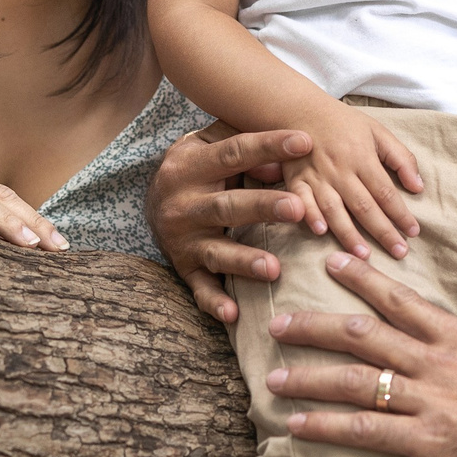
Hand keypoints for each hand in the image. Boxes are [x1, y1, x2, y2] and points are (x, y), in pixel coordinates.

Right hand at [148, 124, 315, 322]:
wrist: (151, 200)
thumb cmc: (200, 165)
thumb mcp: (212, 145)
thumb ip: (244, 145)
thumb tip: (281, 161)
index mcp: (190, 165)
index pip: (234, 153)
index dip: (268, 146)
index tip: (305, 142)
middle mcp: (182, 204)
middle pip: (227, 206)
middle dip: (263, 207)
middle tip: (297, 208)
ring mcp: (182, 240)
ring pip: (216, 251)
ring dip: (244, 261)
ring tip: (274, 268)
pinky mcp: (184, 268)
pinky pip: (200, 288)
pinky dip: (215, 302)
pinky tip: (234, 314)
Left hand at [265, 251, 456, 456]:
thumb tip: (449, 347)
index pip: (399, 298)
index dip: (361, 279)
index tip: (330, 262)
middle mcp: (437, 361)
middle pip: (362, 334)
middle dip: (314, 326)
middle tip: (278, 321)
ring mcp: (431, 400)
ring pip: (355, 380)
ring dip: (309, 377)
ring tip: (273, 377)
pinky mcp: (430, 440)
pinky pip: (366, 430)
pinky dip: (327, 426)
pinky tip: (298, 426)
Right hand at [280, 103, 422, 262]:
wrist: (300, 109)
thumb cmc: (343, 123)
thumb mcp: (378, 131)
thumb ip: (401, 158)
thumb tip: (418, 187)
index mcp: (362, 157)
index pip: (386, 191)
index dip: (400, 214)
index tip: (414, 232)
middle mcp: (340, 169)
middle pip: (364, 205)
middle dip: (382, 231)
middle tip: (399, 253)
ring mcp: (316, 176)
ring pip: (334, 209)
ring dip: (349, 233)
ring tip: (364, 256)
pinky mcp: (295, 180)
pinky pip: (302, 201)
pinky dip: (310, 216)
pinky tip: (320, 233)